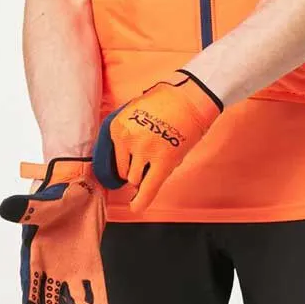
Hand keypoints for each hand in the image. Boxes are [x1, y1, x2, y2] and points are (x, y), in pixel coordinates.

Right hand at [0, 157, 107, 303]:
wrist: (80, 183)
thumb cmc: (55, 193)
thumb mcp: (41, 201)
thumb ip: (27, 208)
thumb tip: (6, 208)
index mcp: (35, 253)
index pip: (30, 282)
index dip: (29, 300)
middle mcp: (52, 265)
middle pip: (49, 296)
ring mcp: (72, 266)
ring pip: (72, 294)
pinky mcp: (91, 262)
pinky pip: (95, 284)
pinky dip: (99, 299)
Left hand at [92, 69, 223, 211]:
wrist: (191, 97)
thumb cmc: (167, 99)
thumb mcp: (136, 109)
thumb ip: (127, 130)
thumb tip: (123, 153)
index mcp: (118, 126)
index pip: (113, 155)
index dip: (125, 159)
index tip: (131, 160)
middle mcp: (127, 140)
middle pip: (124, 169)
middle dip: (134, 168)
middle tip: (148, 159)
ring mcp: (144, 152)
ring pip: (135, 179)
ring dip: (143, 176)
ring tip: (156, 164)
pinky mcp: (163, 161)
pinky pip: (148, 188)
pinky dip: (141, 201)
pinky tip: (136, 207)